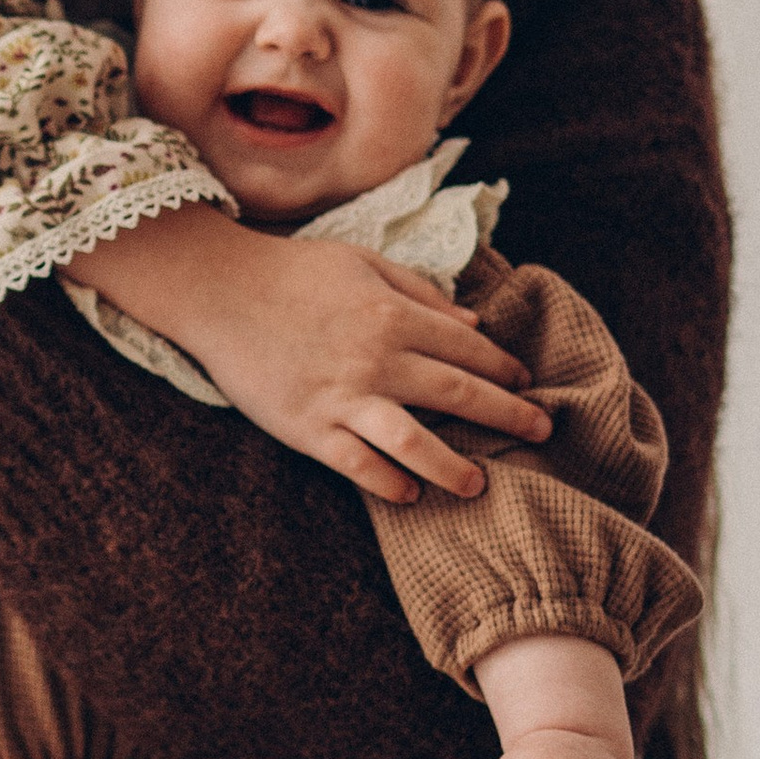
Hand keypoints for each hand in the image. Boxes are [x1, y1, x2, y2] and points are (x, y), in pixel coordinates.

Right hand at [69, 204, 551, 500]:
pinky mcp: (307, 427)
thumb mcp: (362, 263)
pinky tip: (410, 495)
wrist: (217, 290)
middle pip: (458, 394)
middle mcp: (377, 358)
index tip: (526, 384)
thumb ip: (419, 291)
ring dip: (454, 466)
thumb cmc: (291, 272)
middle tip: (542, 432)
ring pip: (415, 442)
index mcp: (393, 313)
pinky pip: (358, 465)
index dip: (504, 368)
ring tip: (479, 484)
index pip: (468, 348)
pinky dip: (388, 483)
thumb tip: (474, 321)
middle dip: (508, 416)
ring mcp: (342, 397)